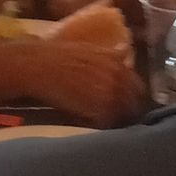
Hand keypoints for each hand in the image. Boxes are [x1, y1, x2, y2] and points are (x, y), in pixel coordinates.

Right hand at [12, 41, 144, 127]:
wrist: (38, 66)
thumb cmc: (57, 56)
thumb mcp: (89, 49)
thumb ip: (110, 54)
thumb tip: (125, 50)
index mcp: (117, 62)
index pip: (137, 86)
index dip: (131, 96)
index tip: (125, 104)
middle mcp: (119, 76)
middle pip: (135, 102)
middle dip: (128, 110)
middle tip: (117, 118)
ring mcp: (112, 93)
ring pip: (125, 114)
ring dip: (117, 119)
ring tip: (105, 123)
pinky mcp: (101, 110)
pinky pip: (109, 123)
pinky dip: (103, 126)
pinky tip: (93, 125)